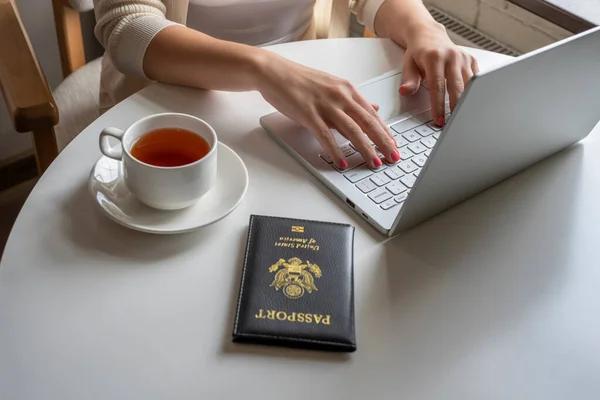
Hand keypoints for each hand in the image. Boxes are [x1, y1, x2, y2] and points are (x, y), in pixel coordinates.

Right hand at [255, 53, 398, 169]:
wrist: (274, 72)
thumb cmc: (300, 81)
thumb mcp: (332, 86)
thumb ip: (352, 100)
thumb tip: (373, 108)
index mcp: (348, 89)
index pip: (372, 114)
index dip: (385, 132)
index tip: (394, 146)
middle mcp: (340, 96)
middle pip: (368, 122)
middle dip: (383, 142)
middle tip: (393, 158)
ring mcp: (325, 104)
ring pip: (352, 130)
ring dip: (365, 149)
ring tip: (374, 163)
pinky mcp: (308, 113)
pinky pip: (326, 135)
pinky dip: (335, 150)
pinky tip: (342, 161)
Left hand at [399, 22, 478, 125]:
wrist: (428, 34)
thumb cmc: (418, 53)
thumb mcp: (408, 65)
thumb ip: (409, 80)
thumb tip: (405, 92)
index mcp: (434, 57)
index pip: (437, 87)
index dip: (438, 106)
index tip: (439, 120)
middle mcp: (452, 56)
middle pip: (457, 87)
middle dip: (456, 107)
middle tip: (453, 123)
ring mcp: (463, 57)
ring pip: (470, 84)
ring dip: (467, 101)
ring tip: (463, 117)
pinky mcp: (471, 60)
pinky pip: (475, 79)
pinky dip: (473, 92)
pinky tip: (470, 104)